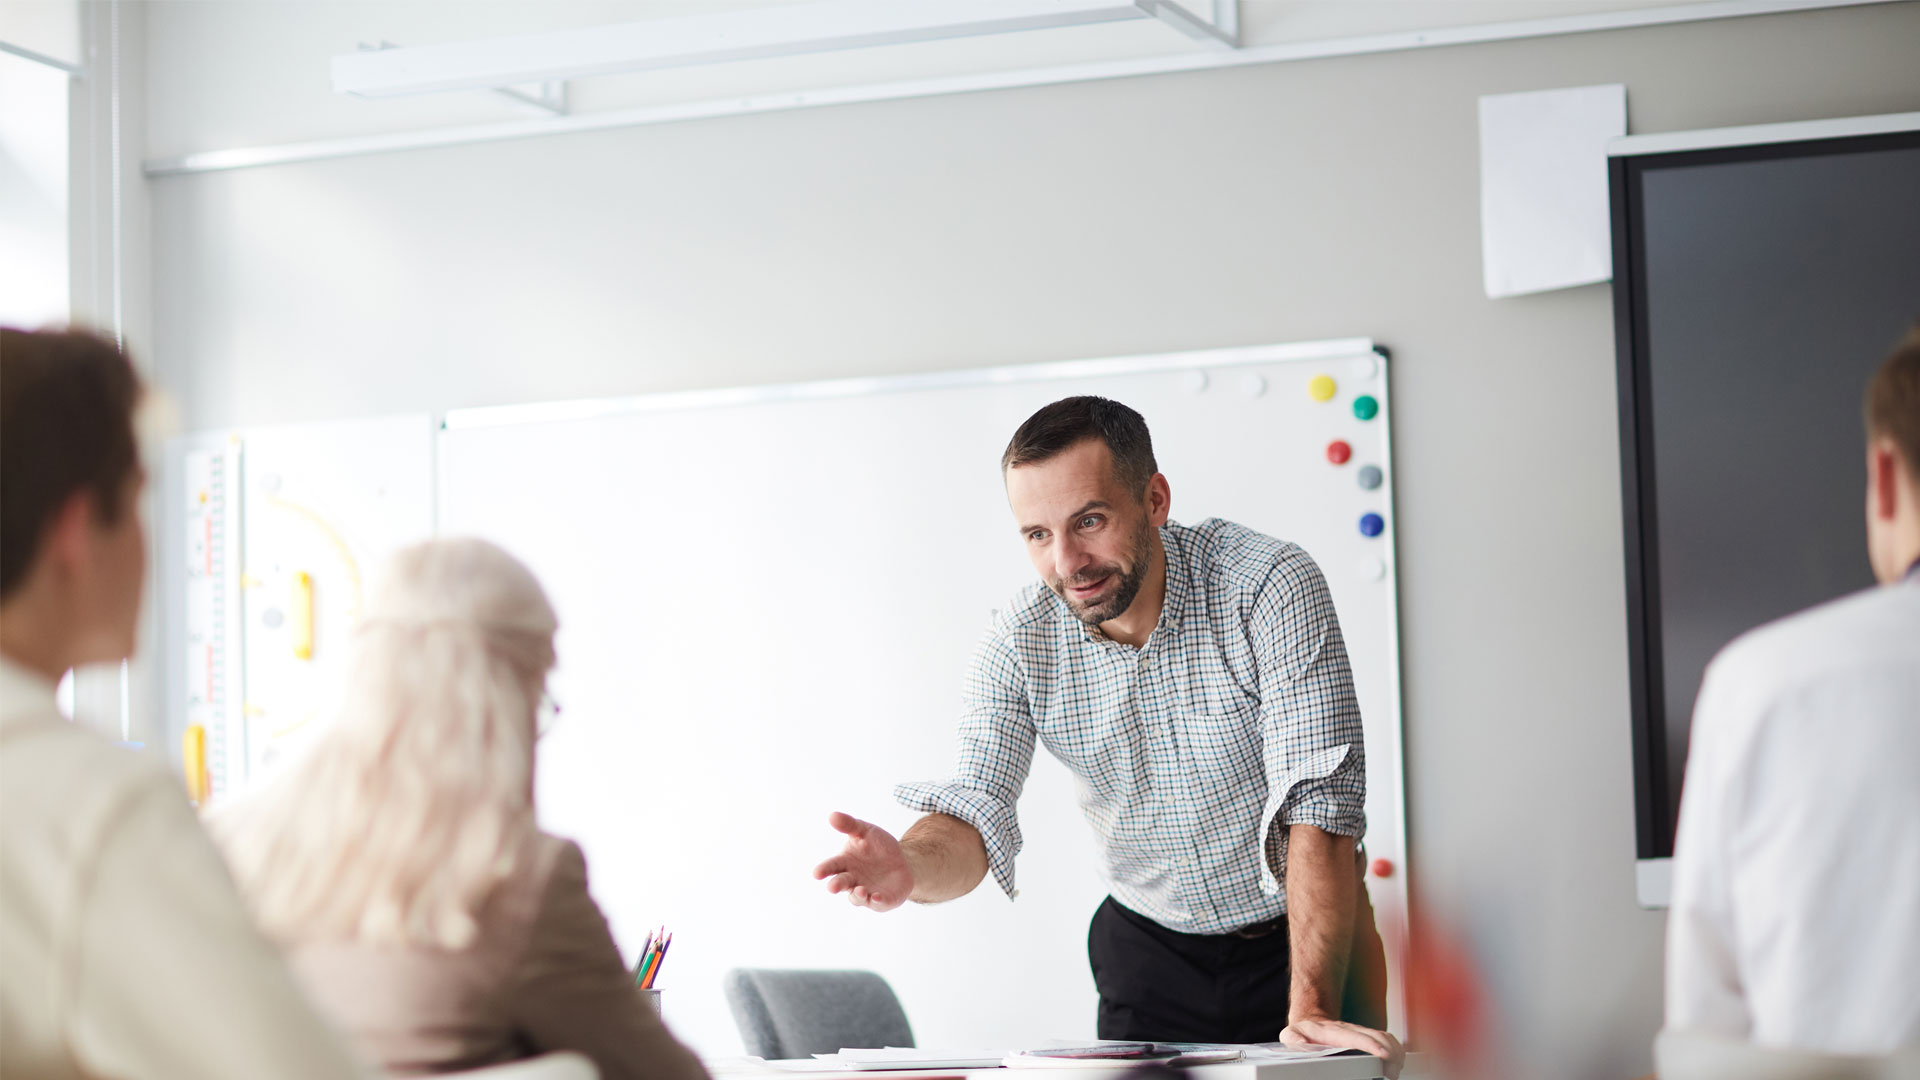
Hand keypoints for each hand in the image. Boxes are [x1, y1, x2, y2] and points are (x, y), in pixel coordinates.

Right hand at [812, 812, 915, 911]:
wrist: (901, 860)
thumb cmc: (877, 846)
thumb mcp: (865, 831)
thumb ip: (849, 825)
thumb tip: (832, 815)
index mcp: (845, 863)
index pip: (832, 866)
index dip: (824, 870)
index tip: (817, 873)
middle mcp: (852, 880)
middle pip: (841, 883)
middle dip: (836, 885)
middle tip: (832, 887)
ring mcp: (866, 891)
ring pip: (857, 897)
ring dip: (857, 895)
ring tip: (860, 890)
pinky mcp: (881, 900)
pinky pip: (877, 903)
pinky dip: (876, 901)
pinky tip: (876, 896)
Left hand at [1282, 1016, 1403, 1079]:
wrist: (1311, 1022)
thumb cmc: (1303, 1033)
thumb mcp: (1291, 1035)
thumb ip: (1293, 1039)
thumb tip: (1300, 1044)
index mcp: (1333, 1032)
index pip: (1356, 1036)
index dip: (1371, 1044)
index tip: (1383, 1053)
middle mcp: (1351, 1030)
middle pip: (1377, 1036)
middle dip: (1390, 1052)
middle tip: (1392, 1073)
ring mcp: (1361, 1033)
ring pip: (1385, 1037)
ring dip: (1396, 1052)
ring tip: (1395, 1070)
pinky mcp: (1367, 1038)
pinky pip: (1387, 1041)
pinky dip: (1396, 1051)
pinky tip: (1397, 1064)